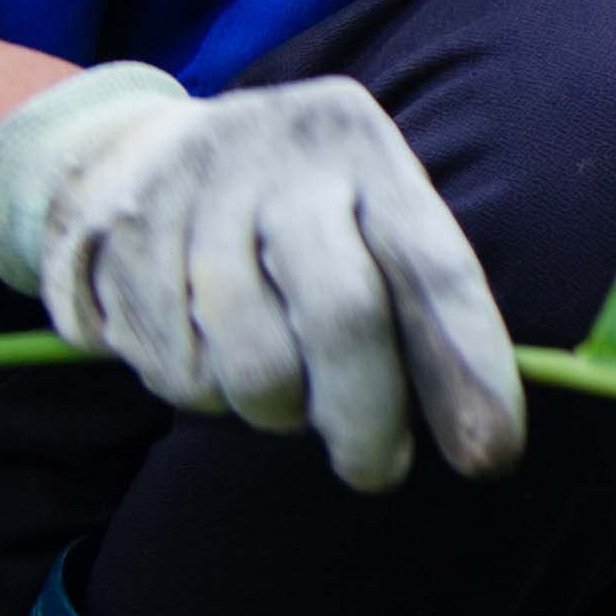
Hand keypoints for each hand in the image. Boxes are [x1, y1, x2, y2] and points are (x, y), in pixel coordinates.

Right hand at [0, 66, 524, 489]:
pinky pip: (180, 370)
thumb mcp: (364, 215)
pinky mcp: (122, 240)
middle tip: (377, 472)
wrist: (131, 151)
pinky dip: (205, 394)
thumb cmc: (288, 212)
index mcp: (363, 144)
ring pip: (254, 362)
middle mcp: (282, 155)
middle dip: (368, 418)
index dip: (469, 368)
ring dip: (279, 411)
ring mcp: (194, 195)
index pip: (434, 264)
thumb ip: (417, 305)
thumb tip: (484, 439)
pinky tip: (209, 358)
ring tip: (285, 399)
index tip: (492, 455)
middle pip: (343, 316)